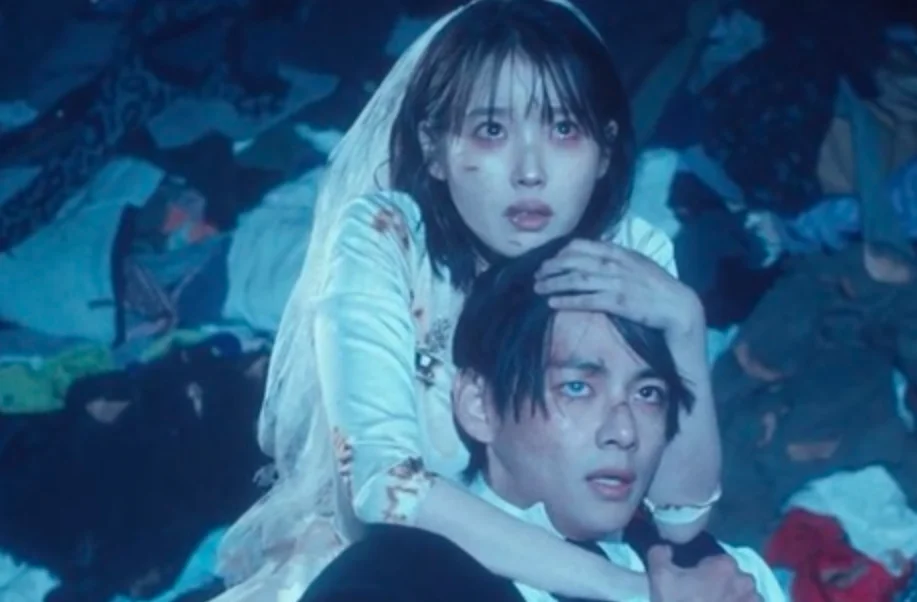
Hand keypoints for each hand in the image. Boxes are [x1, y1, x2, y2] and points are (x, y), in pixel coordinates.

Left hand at [533, 239, 703, 336]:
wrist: (678, 305)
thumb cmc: (657, 285)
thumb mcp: (637, 263)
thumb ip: (616, 257)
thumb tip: (594, 254)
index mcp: (619, 252)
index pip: (582, 245)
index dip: (561, 252)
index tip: (550, 260)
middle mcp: (615, 264)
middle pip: (574, 261)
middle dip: (552, 267)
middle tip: (536, 274)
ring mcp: (616, 283)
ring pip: (577, 280)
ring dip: (554, 283)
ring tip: (538, 288)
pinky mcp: (618, 302)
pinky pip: (586, 300)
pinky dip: (567, 300)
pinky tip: (553, 303)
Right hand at [646, 546, 760, 601]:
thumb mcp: (659, 576)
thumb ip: (660, 552)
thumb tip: (667, 548)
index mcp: (725, 566)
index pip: (718, 560)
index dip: (705, 569)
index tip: (695, 581)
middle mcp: (745, 582)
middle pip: (734, 578)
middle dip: (723, 584)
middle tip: (704, 596)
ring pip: (745, 596)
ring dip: (735, 599)